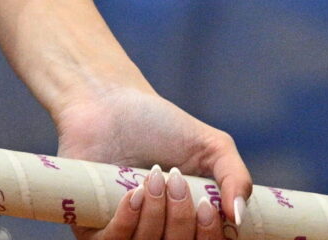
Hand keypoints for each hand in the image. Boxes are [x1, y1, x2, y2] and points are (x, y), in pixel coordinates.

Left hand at [57, 82, 250, 239]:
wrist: (110, 101)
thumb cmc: (162, 125)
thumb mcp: (212, 146)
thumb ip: (237, 179)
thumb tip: (238, 218)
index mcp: (187, 225)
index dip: (209, 237)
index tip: (208, 206)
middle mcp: (157, 234)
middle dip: (181, 220)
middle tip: (174, 180)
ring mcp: (123, 233)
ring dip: (155, 217)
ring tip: (152, 178)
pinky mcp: (88, 225)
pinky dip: (126, 222)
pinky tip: (133, 193)